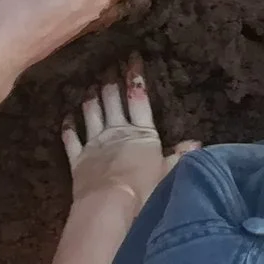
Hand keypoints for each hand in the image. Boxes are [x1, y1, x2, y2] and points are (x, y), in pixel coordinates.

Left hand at [60, 57, 195, 205]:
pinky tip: (67, 116)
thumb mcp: (168, 173)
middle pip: (112, 100)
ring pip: (91, 113)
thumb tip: (196, 143)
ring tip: (90, 85)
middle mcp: (117, 132)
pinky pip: (71, 138)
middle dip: (110, 80)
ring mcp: (94, 143)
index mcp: (142, 133)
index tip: (132, 58)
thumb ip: (179, 157)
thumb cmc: (145, 190)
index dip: (135, 77)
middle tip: (108, 65)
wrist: (111, 204)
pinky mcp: (78, 159)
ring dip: (91, 98)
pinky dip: (68, 125)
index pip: (139, 98)